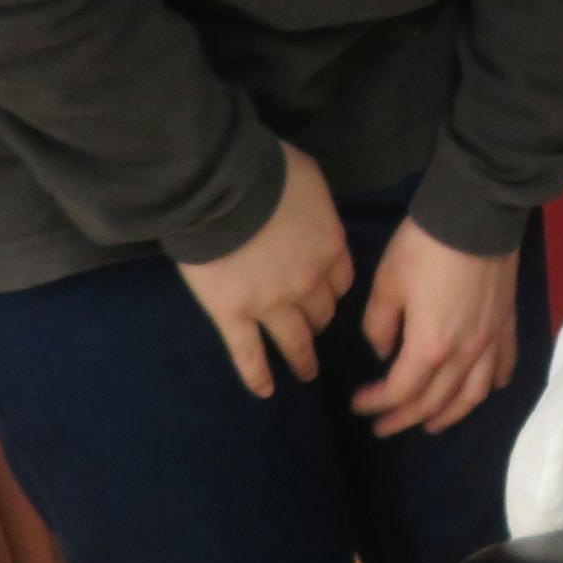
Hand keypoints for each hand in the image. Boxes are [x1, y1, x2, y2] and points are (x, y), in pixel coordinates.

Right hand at [177, 142, 355, 397]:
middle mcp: (307, 283)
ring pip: (294, 340)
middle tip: (314, 328)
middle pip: (322, 312)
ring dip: (303, 358)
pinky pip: (247, 354)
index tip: (327, 292)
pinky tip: (265, 391)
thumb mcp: (309, 180)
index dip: (333, 288)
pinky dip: (256, 375)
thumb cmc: (267, 171)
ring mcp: (270, 304)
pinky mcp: (233, 315)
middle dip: (319, 320)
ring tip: (307, 372)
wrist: (222, 186)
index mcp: (328, 248)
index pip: (340, 281)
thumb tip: (309, 215)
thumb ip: (316, 209)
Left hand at [353, 218, 522, 436]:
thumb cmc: (425, 247)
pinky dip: (493, 384)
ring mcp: (490, 341)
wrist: (476, 214)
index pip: (400, 390)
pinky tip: (485, 389)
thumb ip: (379, 325)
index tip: (357, 404)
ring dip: (450, 414)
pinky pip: (503, 365)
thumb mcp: (386, 282)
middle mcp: (463, 354)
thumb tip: (385, 351)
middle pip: (434, 400)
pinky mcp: (506, 323)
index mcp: (429, 347)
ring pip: (472, 394)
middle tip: (384, 426)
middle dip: (405, 417)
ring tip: (432, 424)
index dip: (377, 403)